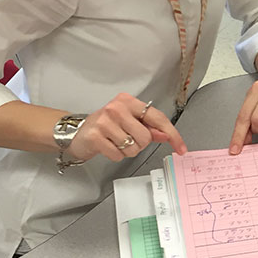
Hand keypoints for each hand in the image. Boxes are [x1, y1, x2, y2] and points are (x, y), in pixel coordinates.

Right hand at [66, 93, 186, 162]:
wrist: (76, 133)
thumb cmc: (105, 126)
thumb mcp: (129, 123)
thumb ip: (149, 128)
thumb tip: (167, 135)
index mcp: (129, 101)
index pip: (157, 118)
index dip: (172, 134)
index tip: (181, 147)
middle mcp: (117, 108)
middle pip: (145, 137)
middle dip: (140, 145)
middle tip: (126, 140)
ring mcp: (106, 121)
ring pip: (133, 147)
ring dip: (126, 151)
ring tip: (115, 142)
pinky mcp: (96, 135)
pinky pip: (118, 155)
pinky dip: (115, 155)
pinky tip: (107, 147)